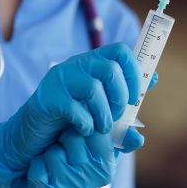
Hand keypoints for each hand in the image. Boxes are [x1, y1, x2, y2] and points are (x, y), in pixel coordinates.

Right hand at [0, 43, 140, 187]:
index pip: (121, 51)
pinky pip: (75, 108)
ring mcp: (60, 79)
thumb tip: (153, 93)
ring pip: (94, 88)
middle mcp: (77, 65)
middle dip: (121, 98)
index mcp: (93, 63)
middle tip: (116, 116)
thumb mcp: (104, 114)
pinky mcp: (48, 97)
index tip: (135, 97)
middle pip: (111, 69)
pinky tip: (84, 130)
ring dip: (105, 114)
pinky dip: (86, 124)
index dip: (134, 72)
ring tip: (101, 128)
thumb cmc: (73, 122)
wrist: (34, 136)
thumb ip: (127, 107)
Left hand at [11, 127, 143, 187]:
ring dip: (52, 152)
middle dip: (66, 138)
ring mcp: (69, 185)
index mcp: (106, 165)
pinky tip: (46, 171)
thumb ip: (119, 139)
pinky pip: (39, 165)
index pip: (95, 130)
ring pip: (54, 151)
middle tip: (69, 150)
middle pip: (72, 136)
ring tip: (58, 161)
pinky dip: (39, 164)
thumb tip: (139, 138)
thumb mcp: (101, 152)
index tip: (83, 134)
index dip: (84, 127)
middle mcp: (92, 177)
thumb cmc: (79, 163)